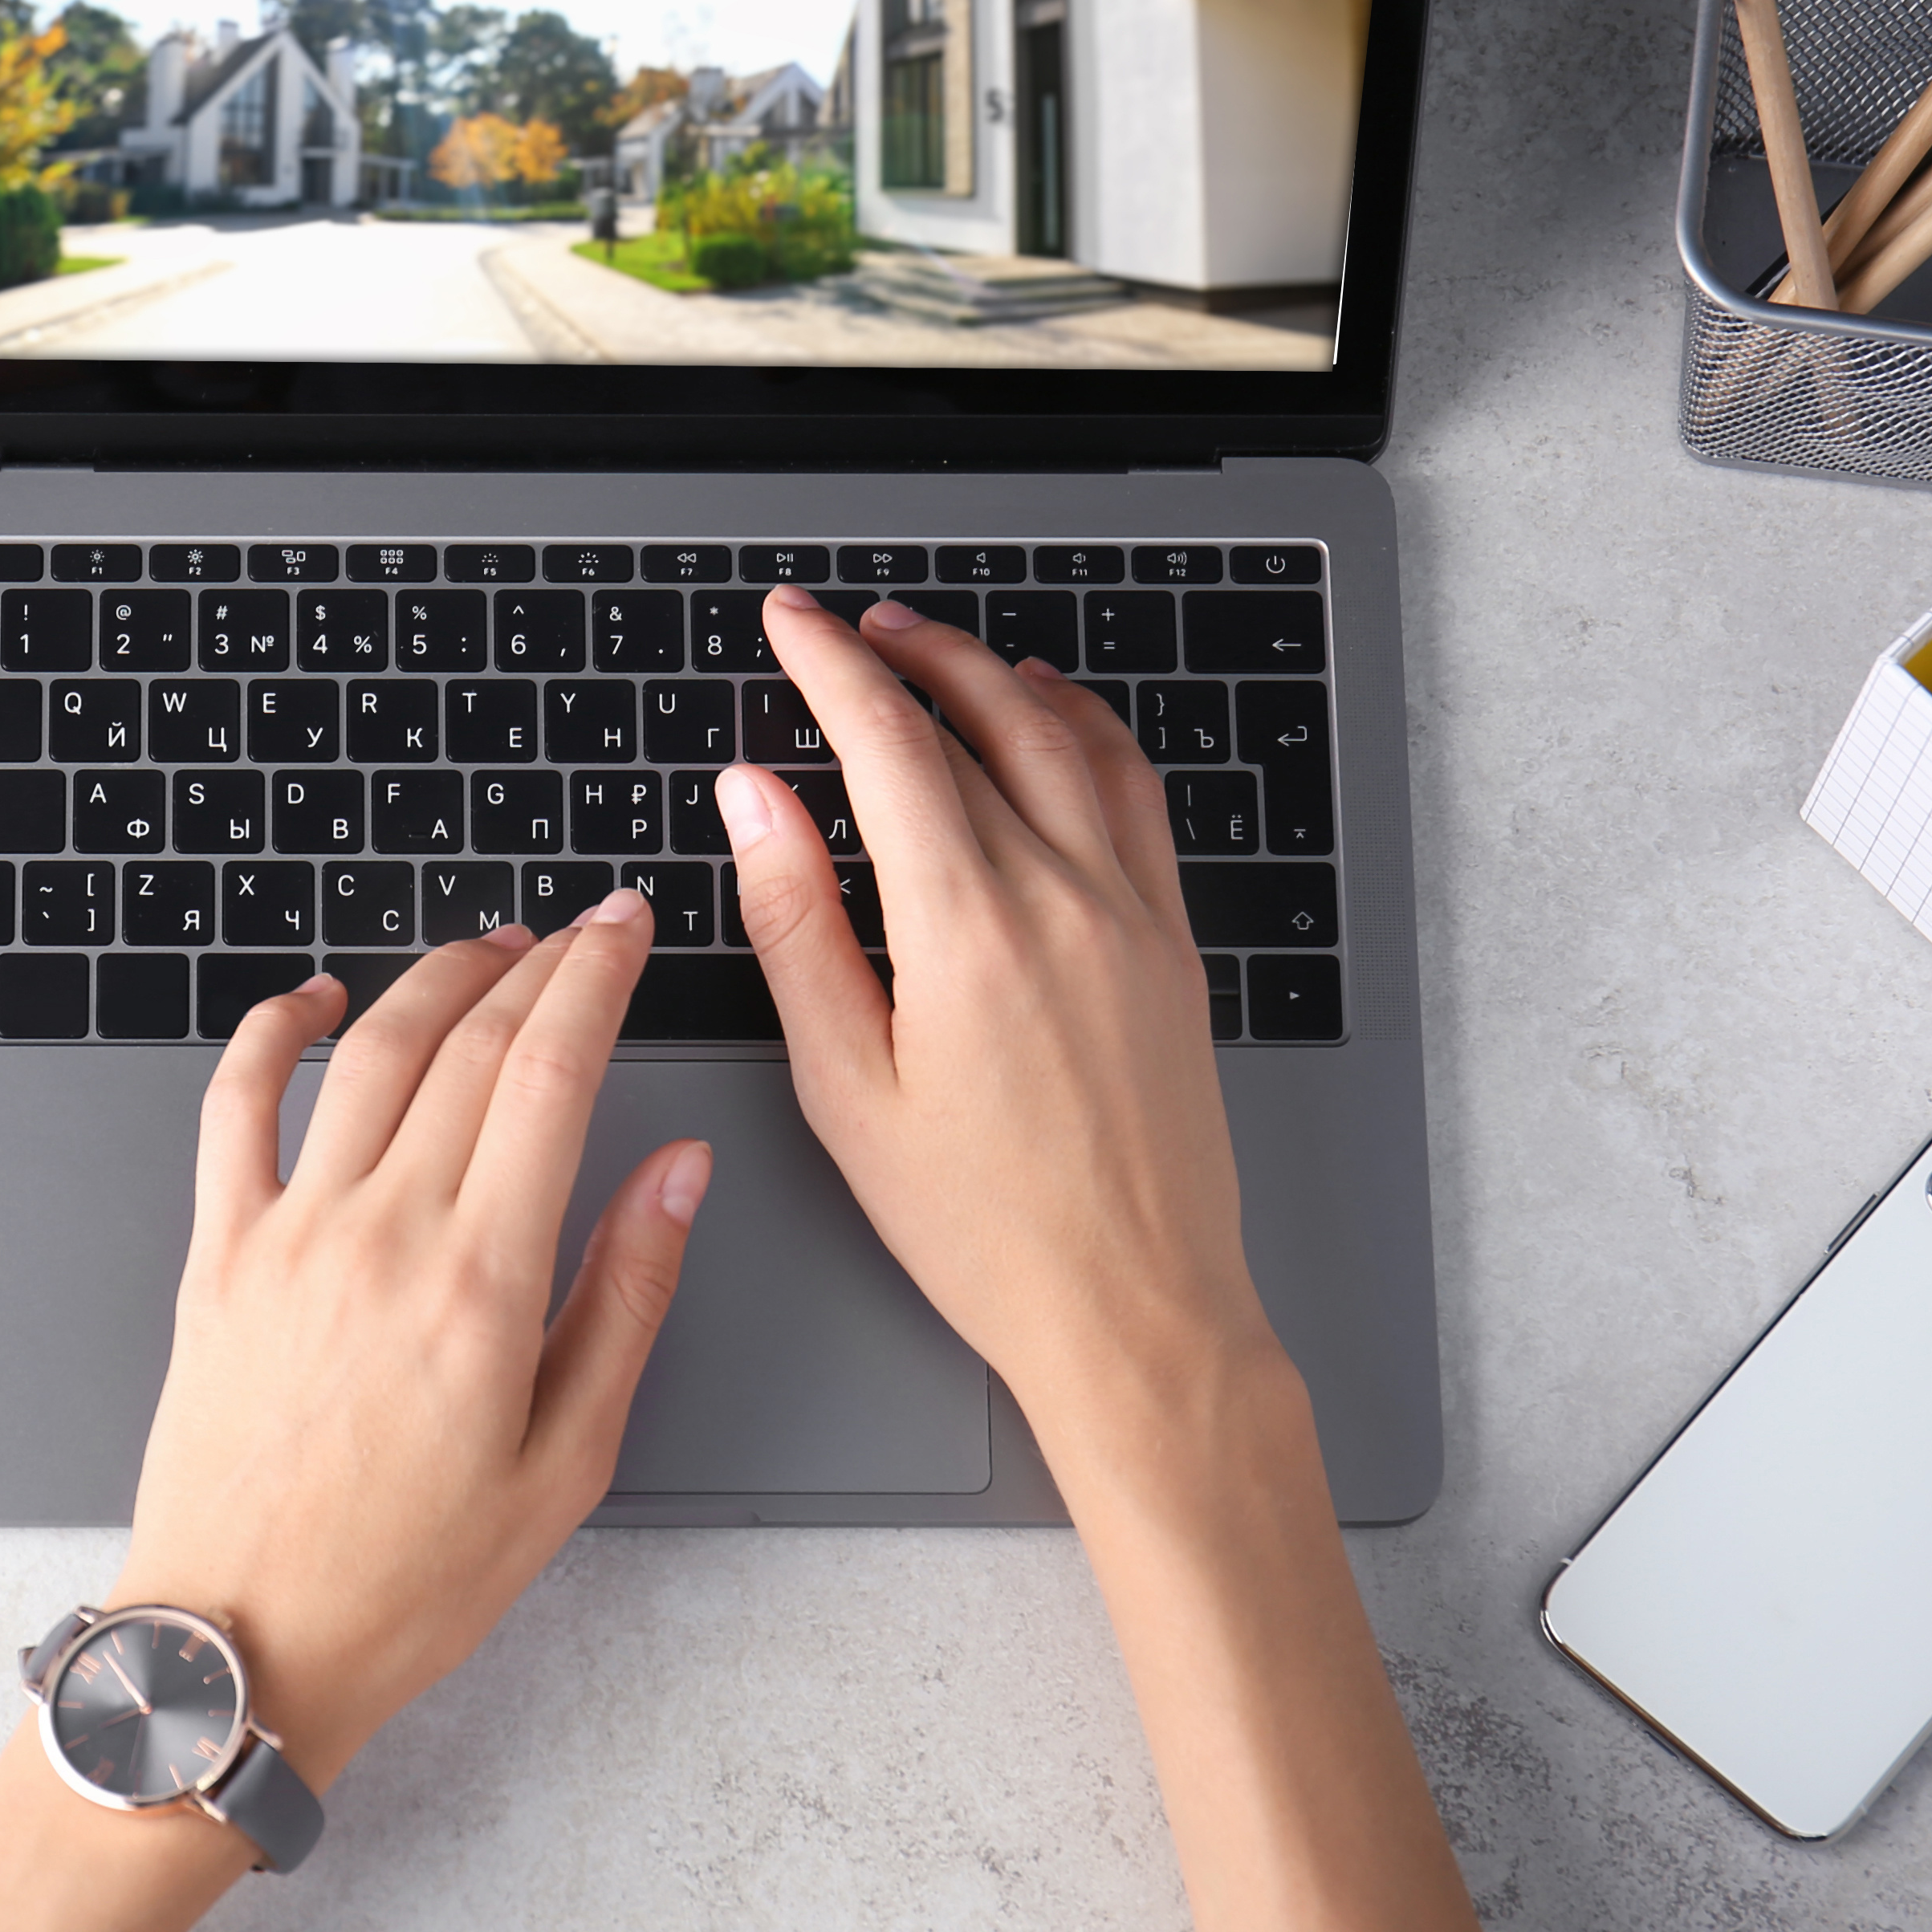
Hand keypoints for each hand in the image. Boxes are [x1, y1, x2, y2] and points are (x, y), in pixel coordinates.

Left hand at [109, 900, 706, 1785]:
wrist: (245, 1643)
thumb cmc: (406, 1580)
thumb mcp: (566, 1462)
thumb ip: (625, 1297)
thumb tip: (676, 1171)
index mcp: (479, 1282)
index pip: (552, 1074)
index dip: (597, 980)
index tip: (626, 931)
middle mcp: (380, 1234)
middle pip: (470, 1044)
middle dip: (539, 964)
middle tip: (583, 931)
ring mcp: (287, 1235)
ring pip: (367, 1052)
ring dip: (435, 980)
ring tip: (488, 951)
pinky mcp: (216, 1255)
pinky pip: (234, 1105)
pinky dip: (273, 1030)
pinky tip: (316, 1000)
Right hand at [722, 589, 1285, 1445]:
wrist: (1133, 1308)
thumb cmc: (984, 1228)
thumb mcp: (846, 1085)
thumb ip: (796, 924)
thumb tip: (756, 800)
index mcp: (969, 928)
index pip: (888, 743)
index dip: (829, 665)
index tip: (790, 623)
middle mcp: (1063, 898)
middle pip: (977, 722)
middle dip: (900, 655)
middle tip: (844, 627)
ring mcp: (1132, 914)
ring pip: (1065, 739)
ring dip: (992, 674)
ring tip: (933, 648)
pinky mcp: (1174, 945)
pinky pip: (1135, 794)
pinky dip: (1086, 730)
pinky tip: (1053, 718)